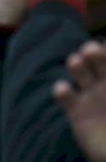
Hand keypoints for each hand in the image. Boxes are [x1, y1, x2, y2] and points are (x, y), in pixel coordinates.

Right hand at [54, 41, 105, 161]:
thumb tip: (77, 88)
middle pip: (99, 61)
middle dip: (94, 53)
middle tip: (90, 50)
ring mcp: (92, 96)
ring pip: (81, 74)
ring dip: (77, 65)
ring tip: (75, 61)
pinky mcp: (76, 111)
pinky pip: (66, 97)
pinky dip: (62, 91)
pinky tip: (63, 90)